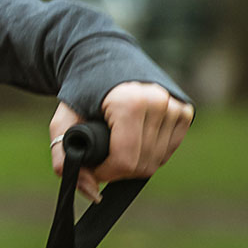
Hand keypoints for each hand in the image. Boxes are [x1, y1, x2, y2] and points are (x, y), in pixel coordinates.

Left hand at [49, 82, 191, 201]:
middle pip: (143, 164)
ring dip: (135, 163)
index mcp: (130, 102)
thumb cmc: (80, 89)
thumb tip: (92, 193)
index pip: (126, 159)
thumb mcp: (62, 120)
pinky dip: (151, 152)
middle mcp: (158, 102)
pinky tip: (134, 140)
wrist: (102, 54)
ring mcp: (175, 105)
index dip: (106, 172)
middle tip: (101, 157)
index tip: (92, 166)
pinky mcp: (185, 110)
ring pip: (158, 160)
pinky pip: (169, 148)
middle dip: (118, 170)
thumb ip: (64, 158)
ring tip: (115, 146)